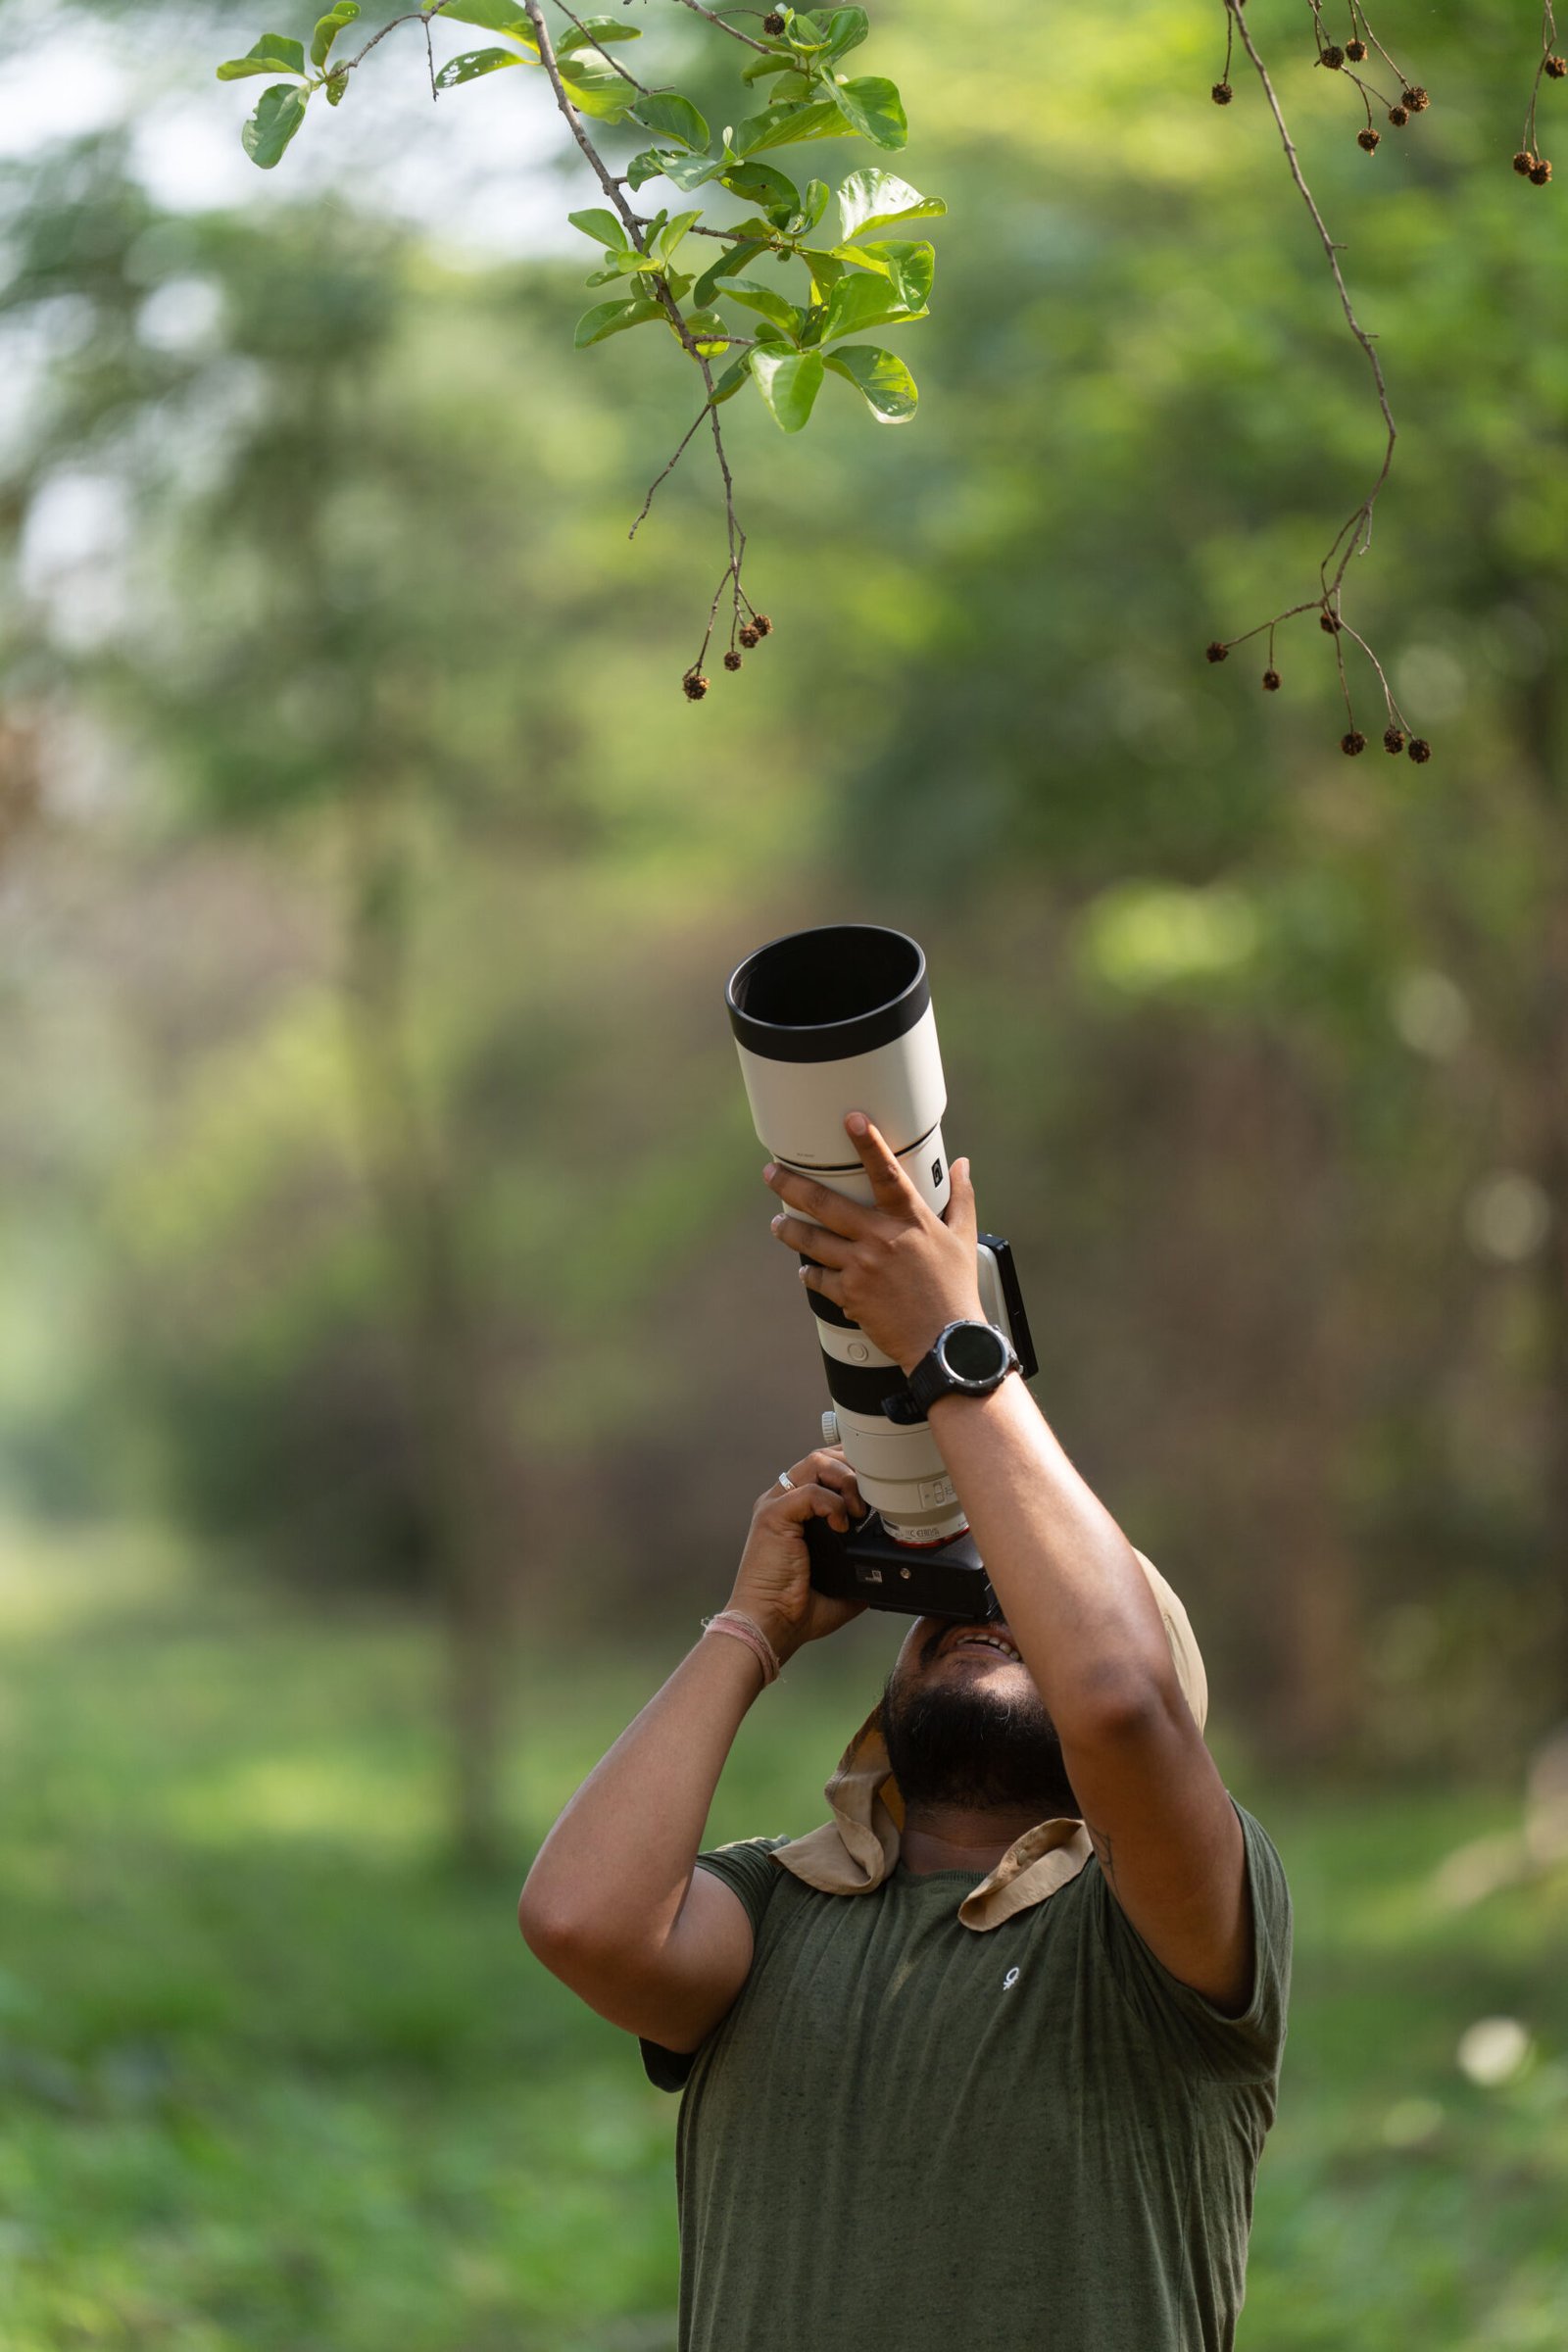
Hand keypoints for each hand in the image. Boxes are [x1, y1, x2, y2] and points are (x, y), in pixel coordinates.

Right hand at [728, 1447, 867, 1665]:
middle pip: (822, 1456)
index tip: (876, 1487)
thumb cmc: (793, 1610)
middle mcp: (783, 1502)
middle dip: (854, 1467)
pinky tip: (843, 1526)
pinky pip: (808, 1491)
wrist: (768, 1626)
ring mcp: (775, 1506)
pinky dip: (833, 1504)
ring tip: (859, 1509)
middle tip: (873, 1495)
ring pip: (815, 1462)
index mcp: (795, 1512)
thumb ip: (860, 1569)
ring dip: (846, 1479)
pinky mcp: (772, 1516)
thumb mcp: (840, 1585)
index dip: (853, 1468)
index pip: (824, 1468)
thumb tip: (889, 1571)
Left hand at [764, 1113, 984, 1372]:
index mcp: (910, 1220)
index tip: (851, 1120)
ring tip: (778, 1223)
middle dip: (792, 1185)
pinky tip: (804, 1270)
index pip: (886, 1172)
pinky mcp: (850, 1295)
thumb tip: (961, 1165)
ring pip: (812, 1241)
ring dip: (789, 1230)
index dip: (868, 1144)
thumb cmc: (956, 1290)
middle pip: (826, 1204)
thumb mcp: (963, 1238)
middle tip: (772, 1173)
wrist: (945, 1342)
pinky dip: (809, 1273)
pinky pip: (818, 1279)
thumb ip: (960, 1197)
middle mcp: (881, 1239)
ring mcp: (861, 1267)